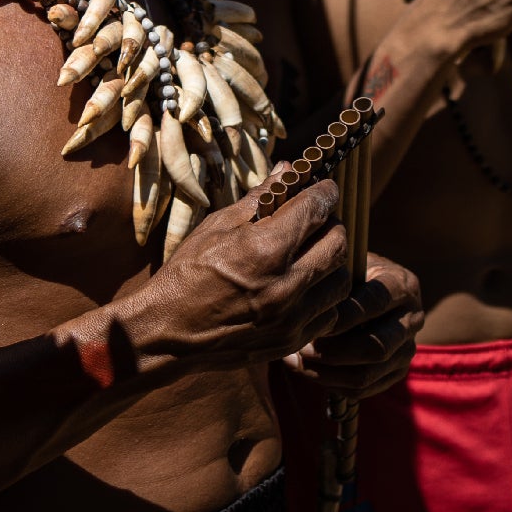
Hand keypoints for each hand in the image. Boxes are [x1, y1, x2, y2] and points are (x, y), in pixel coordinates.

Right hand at [128, 179, 351, 371]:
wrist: (169, 334)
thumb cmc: (188, 273)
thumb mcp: (217, 226)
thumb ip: (259, 198)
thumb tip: (287, 170)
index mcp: (264, 249)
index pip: (316, 209)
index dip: (325, 192)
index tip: (323, 188)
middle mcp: (285, 285)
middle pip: (338, 243)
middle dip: (332, 224)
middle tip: (316, 220)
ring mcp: (292, 318)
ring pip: (341, 280)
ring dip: (331, 261)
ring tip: (310, 254)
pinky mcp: (292, 340)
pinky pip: (329, 313)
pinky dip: (323, 296)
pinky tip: (302, 287)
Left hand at [283, 253, 423, 399]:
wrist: (370, 293)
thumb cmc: (351, 274)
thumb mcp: (349, 264)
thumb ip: (337, 275)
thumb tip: (309, 293)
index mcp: (402, 285)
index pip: (375, 303)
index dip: (342, 316)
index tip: (312, 320)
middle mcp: (412, 319)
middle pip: (375, 347)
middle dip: (332, 352)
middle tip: (301, 347)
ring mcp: (407, 349)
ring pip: (367, 375)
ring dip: (326, 373)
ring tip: (297, 362)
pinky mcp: (397, 372)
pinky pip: (364, 390)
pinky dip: (331, 384)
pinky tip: (307, 370)